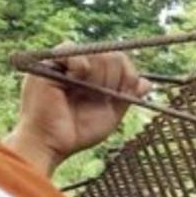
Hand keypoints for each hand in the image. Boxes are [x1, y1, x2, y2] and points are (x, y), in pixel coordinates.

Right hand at [6, 50, 150, 175]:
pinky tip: (72, 83)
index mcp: (95, 76)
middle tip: (97, 98)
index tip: (121, 94)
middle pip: (114, 55)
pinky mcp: (48, 62)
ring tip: (83, 94)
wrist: (51, 143)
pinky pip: (75, 53)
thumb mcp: (111, 114)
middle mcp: (80, 66)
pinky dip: (81, 68)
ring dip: (99, 78)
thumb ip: (127, 96)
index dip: (128, 75)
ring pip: (99, 53)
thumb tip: (148, 82)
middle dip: (114, 80)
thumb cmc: (77, 132)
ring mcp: (64, 62)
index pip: (121, 61)